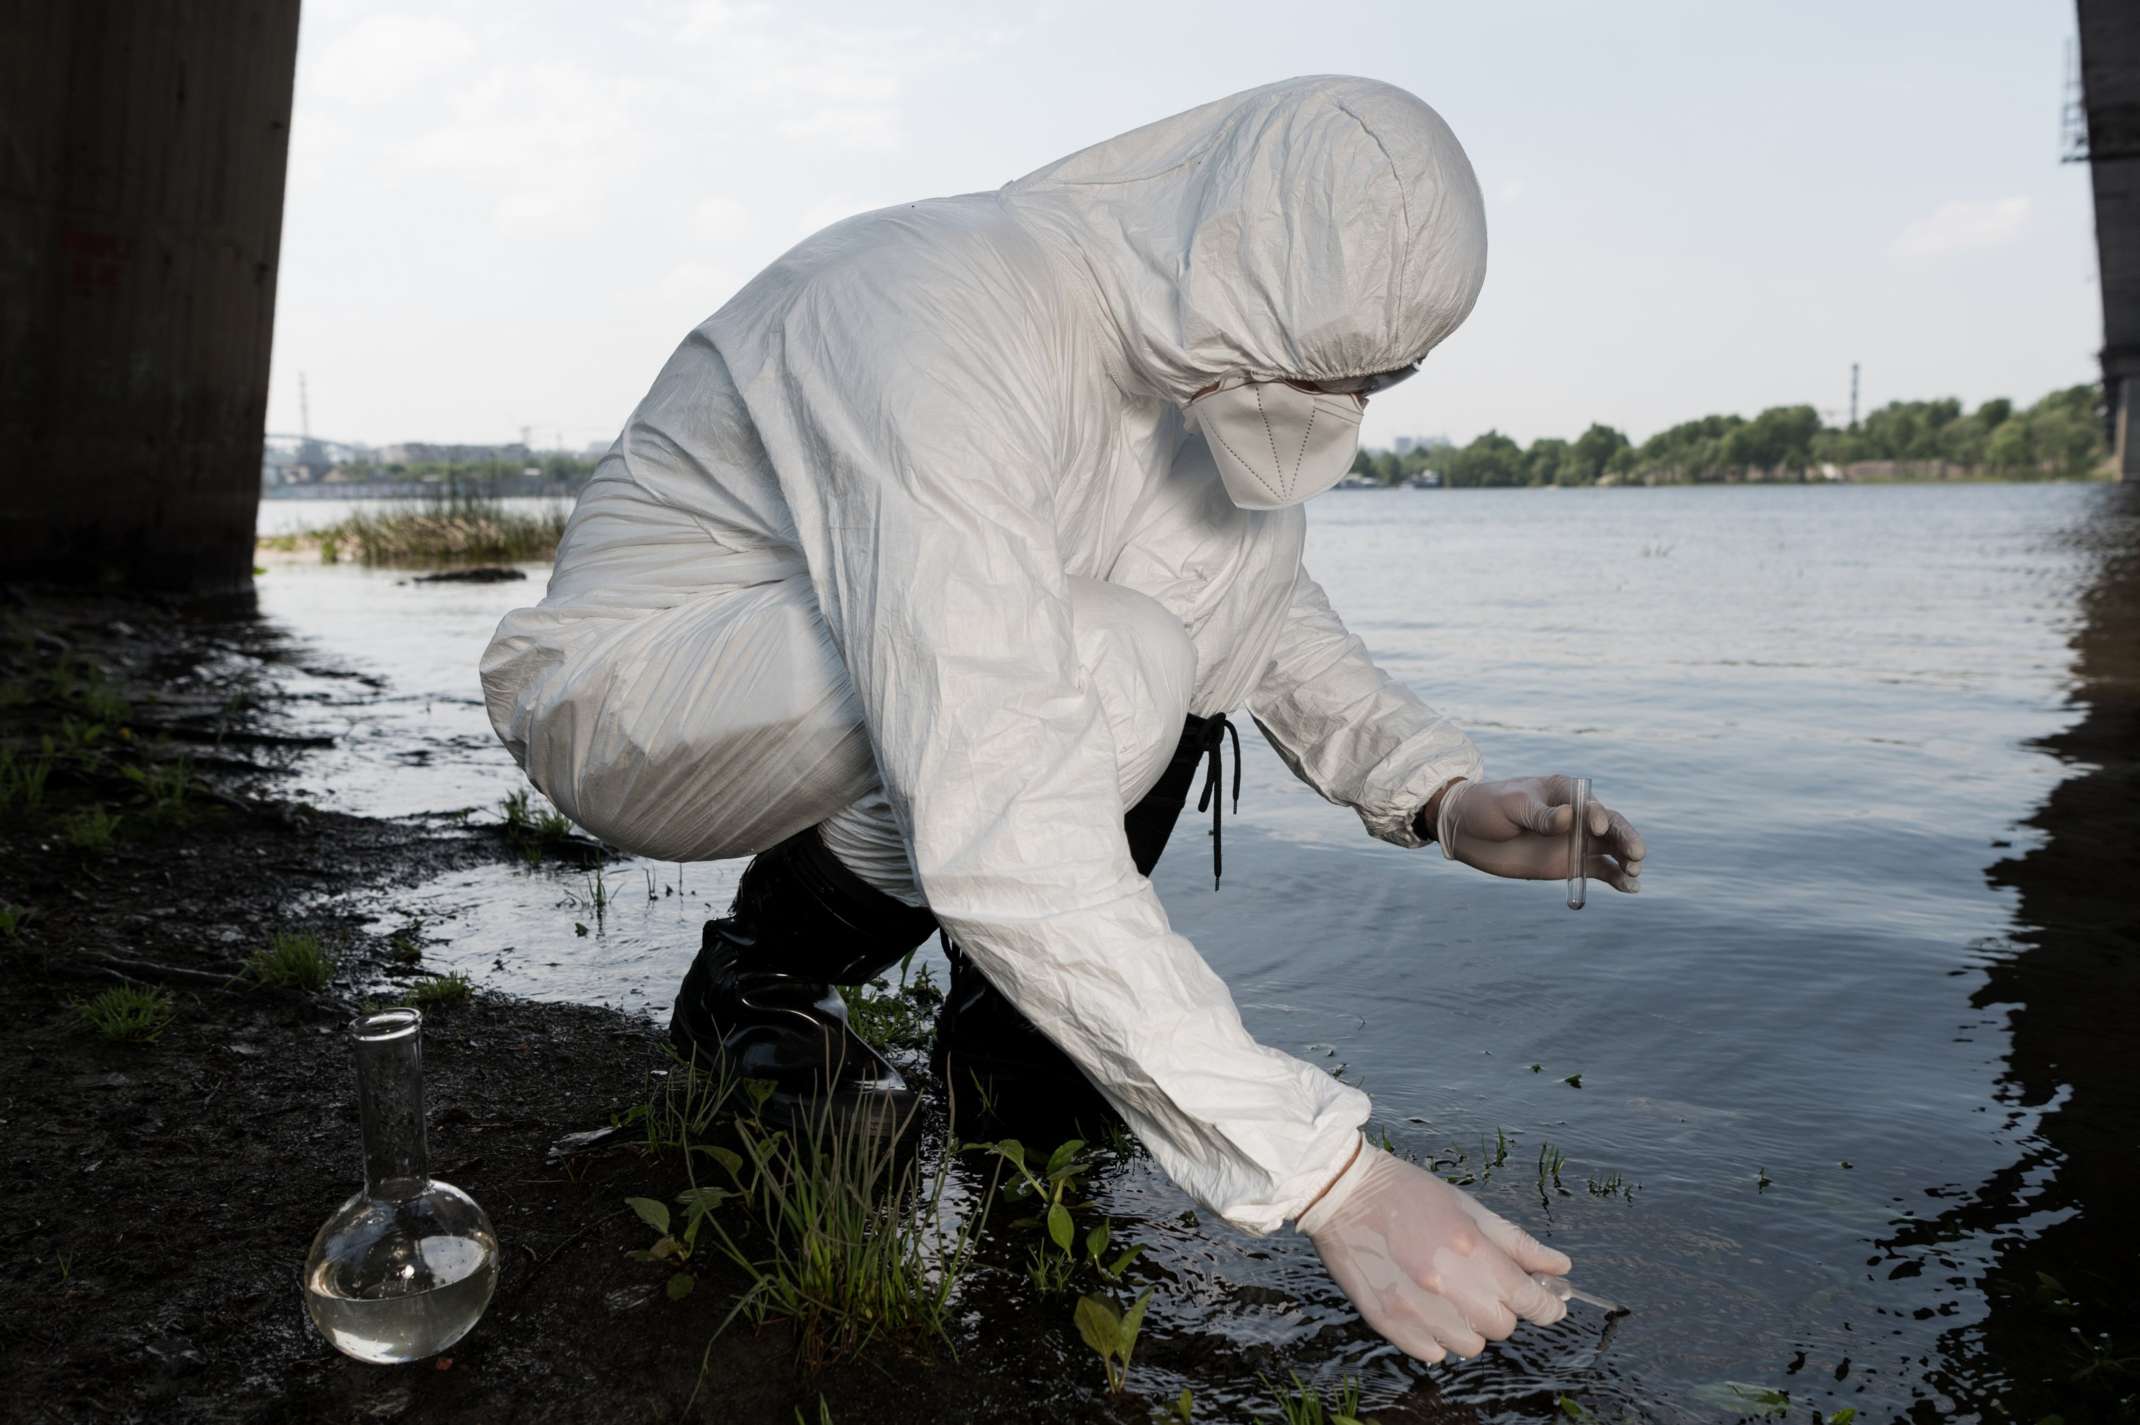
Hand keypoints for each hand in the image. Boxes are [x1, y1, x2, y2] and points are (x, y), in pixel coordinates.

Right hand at [1299, 1141, 1570, 1360]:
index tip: (1550, 1303)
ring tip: (1449, 1295)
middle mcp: (1447, 1287)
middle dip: (1501, 1308)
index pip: (1530, 1300)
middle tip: (1482, 1284)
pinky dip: (1437, 1336)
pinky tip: (1424, 1305)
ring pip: (1470, 1346)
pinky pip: (1434, 1353)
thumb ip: (1516, 1243)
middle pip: (1502, 1327)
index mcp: (1471, 1252)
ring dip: (1469, 1326)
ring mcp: (1416, 1310)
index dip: (1547, 1305)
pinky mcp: (1389, 1324)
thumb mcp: (1468, 1207)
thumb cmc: (1407, 1193)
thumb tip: (1561, 1267)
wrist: (1341, 1194)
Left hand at [1432, 775, 1643, 890]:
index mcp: (1564, 792)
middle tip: (1636, 854)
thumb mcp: (1511, 805)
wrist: (1466, 831)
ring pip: (1611, 849)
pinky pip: (1600, 870)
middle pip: (1611, 826)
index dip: (1597, 816)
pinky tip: (1629, 887)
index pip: (1590, 804)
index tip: (1594, 828)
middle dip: (1626, 838)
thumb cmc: (1487, 806)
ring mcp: (1575, 840)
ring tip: (1635, 873)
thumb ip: (1540, 814)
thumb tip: (1568, 817)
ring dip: (1627, 860)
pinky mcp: (1569, 864)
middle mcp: (1576, 816)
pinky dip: (1616, 878)